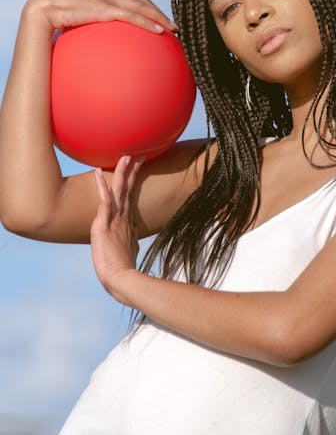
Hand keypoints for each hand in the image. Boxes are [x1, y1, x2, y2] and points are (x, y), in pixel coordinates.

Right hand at [22, 0, 177, 34]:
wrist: (41, 9)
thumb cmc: (54, 15)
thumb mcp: (76, 13)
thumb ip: (90, 18)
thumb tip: (95, 38)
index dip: (147, 5)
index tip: (158, 16)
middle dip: (158, 11)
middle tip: (172, 24)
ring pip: (141, 6)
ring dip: (159, 17)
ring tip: (173, 29)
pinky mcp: (105, 8)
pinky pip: (132, 16)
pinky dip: (147, 22)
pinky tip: (159, 32)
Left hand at [90, 155, 144, 300]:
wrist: (121, 280)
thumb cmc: (123, 271)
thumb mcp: (129, 251)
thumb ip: (130, 241)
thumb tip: (134, 241)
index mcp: (127, 222)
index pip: (131, 196)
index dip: (134, 181)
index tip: (138, 168)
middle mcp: (124, 217)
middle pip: (129, 188)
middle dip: (133, 171)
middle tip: (139, 155)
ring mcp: (115, 219)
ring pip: (120, 190)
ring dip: (121, 172)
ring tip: (124, 156)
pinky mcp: (104, 224)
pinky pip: (104, 201)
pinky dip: (101, 186)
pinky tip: (96, 172)